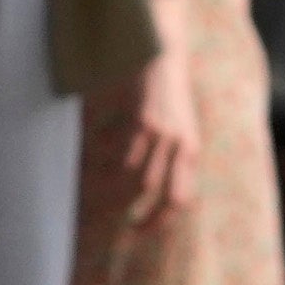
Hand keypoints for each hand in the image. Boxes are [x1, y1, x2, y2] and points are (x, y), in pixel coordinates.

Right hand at [101, 65, 202, 225]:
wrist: (166, 54)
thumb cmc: (167, 93)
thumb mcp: (177, 127)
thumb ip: (167, 155)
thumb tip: (142, 188)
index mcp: (191, 150)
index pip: (181, 199)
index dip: (160, 221)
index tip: (138, 231)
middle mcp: (181, 145)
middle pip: (158, 193)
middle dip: (135, 213)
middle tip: (114, 222)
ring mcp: (164, 133)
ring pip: (138, 177)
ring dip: (114, 188)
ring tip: (95, 189)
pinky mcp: (145, 119)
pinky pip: (123, 150)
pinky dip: (105, 154)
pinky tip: (94, 144)